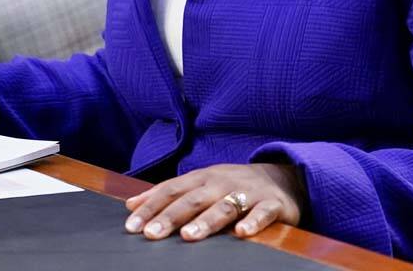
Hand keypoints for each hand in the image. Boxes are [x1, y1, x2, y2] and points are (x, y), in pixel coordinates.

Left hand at [123, 163, 304, 241]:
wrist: (283, 177)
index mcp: (203, 178)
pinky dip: (253, 222)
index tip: (131, 226)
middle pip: (193, 199)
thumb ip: (166, 194)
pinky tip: (242, 233)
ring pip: (224, 206)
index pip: (171, 190)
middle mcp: (222, 183)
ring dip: (206, 221)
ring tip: (188, 235)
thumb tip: (129, 204)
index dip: (151, 207)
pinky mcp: (272, 204)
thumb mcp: (199, 184)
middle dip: (171, 216)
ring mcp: (247, 193)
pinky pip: (262, 213)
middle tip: (152, 234)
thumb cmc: (232, 185)